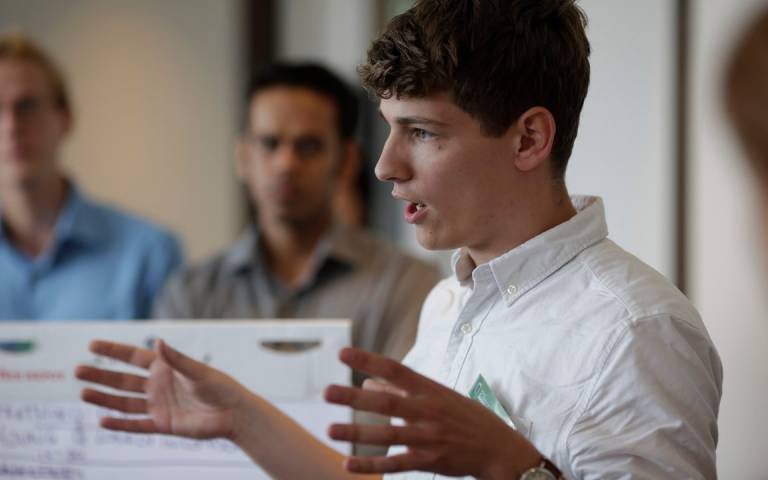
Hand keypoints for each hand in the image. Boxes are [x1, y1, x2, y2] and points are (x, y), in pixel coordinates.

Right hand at [75, 339, 251, 439]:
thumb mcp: (197, 371)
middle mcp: (158, 385)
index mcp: (165, 367)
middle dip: (101, 374)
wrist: (233, 413)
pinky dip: (120, 424)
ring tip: (83, 393)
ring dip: (104, 398)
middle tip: (77, 370)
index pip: (133, 357)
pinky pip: (136, 425)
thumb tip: (158, 342)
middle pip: (123, 379)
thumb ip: (176, 359)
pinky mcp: (162, 425)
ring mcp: (158, 405)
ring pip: (124, 402)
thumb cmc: (219, 386)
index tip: (92, 344)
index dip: (113, 351)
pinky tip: (102, 422)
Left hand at [324, 348, 542, 479]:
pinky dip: (372, 466)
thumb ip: (403, 389)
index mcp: (430, 390)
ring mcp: (429, 437)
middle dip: (354, 398)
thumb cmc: (467, 418)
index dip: (368, 361)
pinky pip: (396, 464)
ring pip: (388, 434)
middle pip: (387, 402)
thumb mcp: (439, 395)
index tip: (342, 354)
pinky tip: (350, 465)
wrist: (500, 449)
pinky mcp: (430, 461)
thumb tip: (369, 382)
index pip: (395, 369)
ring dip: (358, 434)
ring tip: (331, 430)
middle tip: (326, 393)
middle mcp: (428, 411)